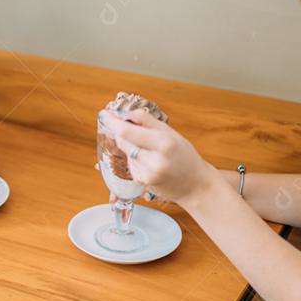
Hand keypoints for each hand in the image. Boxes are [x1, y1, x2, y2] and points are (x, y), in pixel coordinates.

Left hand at [99, 108, 215, 202]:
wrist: (196, 185)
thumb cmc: (185, 156)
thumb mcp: (171, 133)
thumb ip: (147, 122)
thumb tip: (124, 114)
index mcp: (164, 143)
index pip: (128, 131)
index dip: (112, 122)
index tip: (104, 114)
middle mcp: (154, 160)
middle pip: (123, 141)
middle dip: (123, 132)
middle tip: (132, 128)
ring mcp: (147, 174)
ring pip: (126, 152)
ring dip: (132, 147)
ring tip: (152, 151)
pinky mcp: (142, 182)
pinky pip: (131, 164)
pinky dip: (136, 160)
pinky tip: (151, 163)